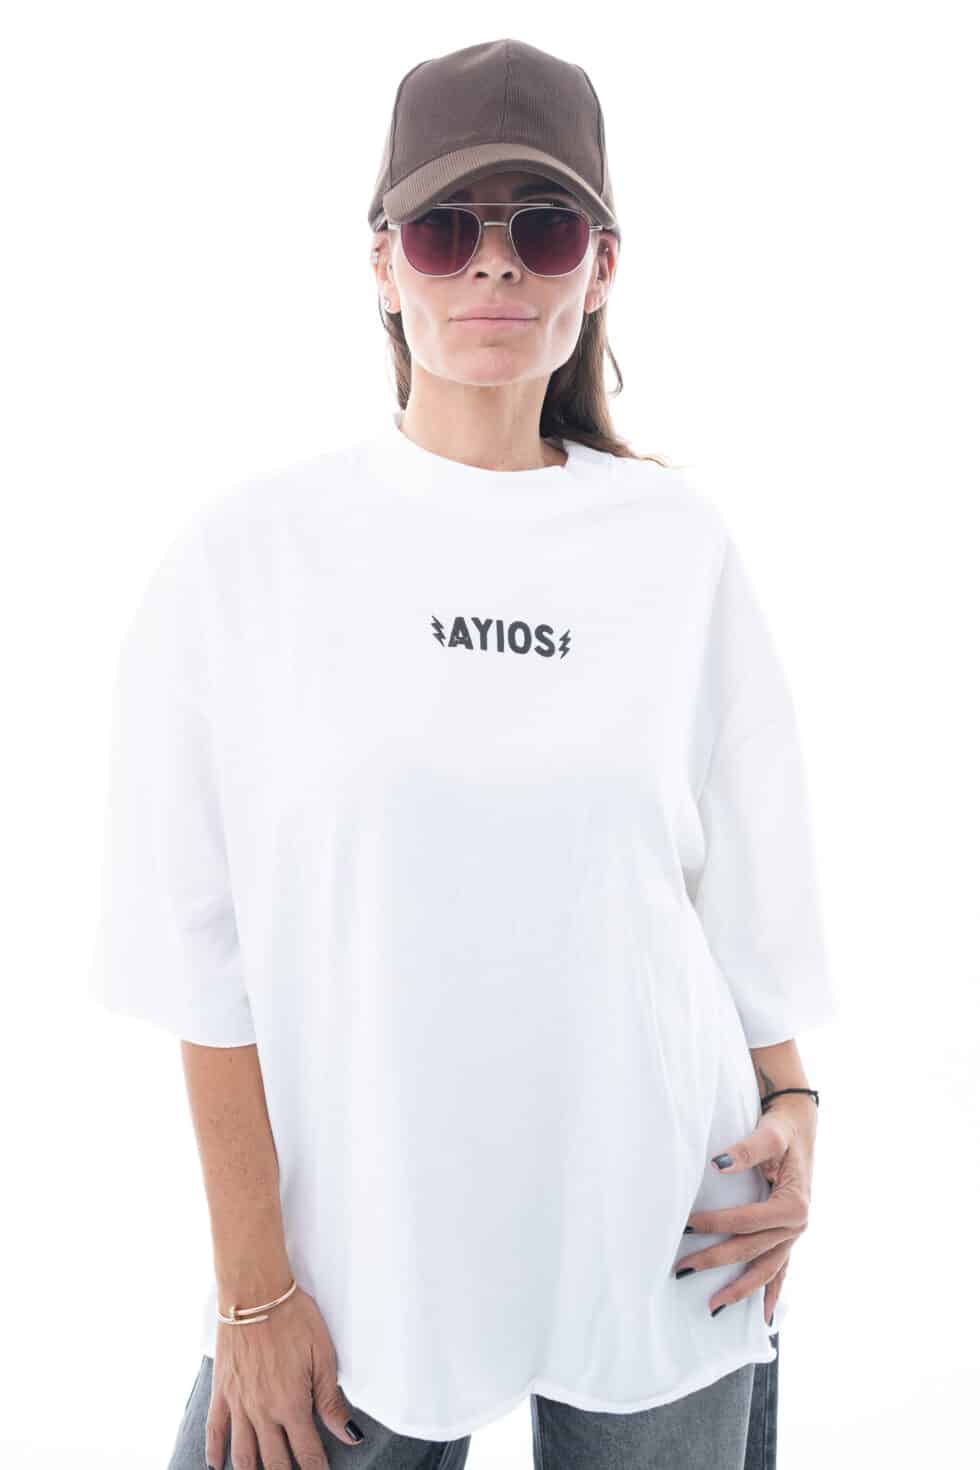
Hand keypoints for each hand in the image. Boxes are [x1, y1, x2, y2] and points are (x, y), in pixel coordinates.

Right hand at [206, 1282, 364, 1466]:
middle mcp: (263, 1411)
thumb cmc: (293, 1317)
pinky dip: (214, 1453)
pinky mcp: (221, 1390)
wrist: (256, 1290)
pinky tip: (218, 1467)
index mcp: (291, 1404)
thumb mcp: (322, 1356)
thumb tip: (349, 1434)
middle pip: (274, 1462)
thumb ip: (331, 1401)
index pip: (307, 1454)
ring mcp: (238, 1403)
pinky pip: (214, 1430)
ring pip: (243, 1455)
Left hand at [676, 1095, 817, 1325]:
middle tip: (681, 1270)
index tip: (685, 1225)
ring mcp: (795, 1235)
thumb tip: (717, 1163)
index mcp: (793, 1205)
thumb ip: (746, 1151)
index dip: (716, 1224)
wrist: (800, 1125)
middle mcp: (797, 1226)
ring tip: (713, 1307)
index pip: (746, 1221)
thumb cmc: (782, 1129)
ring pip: (766, 1269)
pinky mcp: (789, 1235)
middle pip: (751, 1249)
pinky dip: (770, 1291)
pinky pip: (781, 1270)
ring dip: (741, 1289)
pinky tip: (762, 1317)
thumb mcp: (769, 1136)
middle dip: (716, 1262)